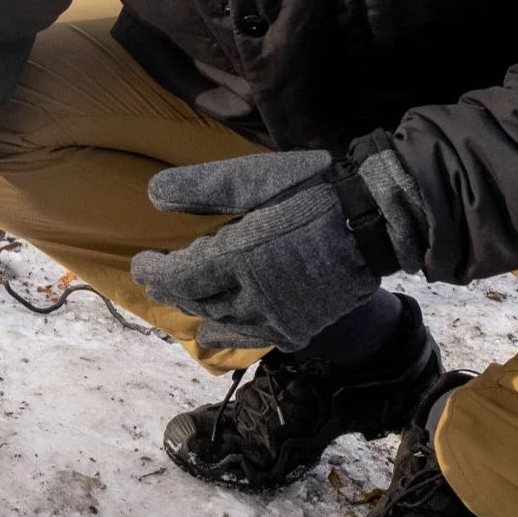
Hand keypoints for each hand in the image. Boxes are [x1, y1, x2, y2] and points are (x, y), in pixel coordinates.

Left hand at [129, 147, 425, 350]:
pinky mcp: (300, 328)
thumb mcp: (256, 177)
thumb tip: (152, 196)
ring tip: (189, 311)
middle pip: (198, 302)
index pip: (178, 277)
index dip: (153, 273)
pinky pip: (257, 339)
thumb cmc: (315, 190)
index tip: (141, 264)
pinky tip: (230, 333)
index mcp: (236, 257)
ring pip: (224, 326)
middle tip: (160, 283)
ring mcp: (277, 317)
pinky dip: (236, 337)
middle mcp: (251, 296)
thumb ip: (203, 188)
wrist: (377, 222)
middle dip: (174, 292)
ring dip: (201, 316)